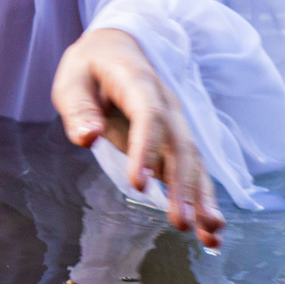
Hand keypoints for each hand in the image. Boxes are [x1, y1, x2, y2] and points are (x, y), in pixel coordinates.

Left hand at [53, 28, 223, 249]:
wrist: (120, 48)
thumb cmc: (91, 67)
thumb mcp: (73, 78)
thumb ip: (78, 107)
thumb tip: (87, 138)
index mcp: (139, 83)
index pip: (148, 116)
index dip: (146, 149)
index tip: (139, 184)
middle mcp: (168, 106)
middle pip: (180, 147)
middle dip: (184, 187)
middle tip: (182, 222)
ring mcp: (177, 124)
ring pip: (194, 163)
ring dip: (203, 200)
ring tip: (210, 235)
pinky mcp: (176, 142)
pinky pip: (193, 171)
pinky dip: (203, 200)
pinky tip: (211, 229)